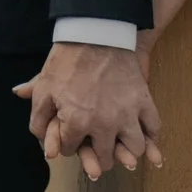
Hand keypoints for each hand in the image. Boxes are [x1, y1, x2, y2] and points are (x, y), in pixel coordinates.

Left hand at [13, 42, 163, 181]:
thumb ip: (38, 119)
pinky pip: (153, 127)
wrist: (97, 32)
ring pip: (134, 149)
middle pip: (105, 158)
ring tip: (121, 149)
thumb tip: (43, 143)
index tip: (68, 137)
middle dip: (97, 158)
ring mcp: (127, 114)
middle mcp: (105, 125)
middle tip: (96, 151)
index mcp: (77, 123)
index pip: (70, 150)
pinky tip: (145, 139)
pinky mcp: (144, 100)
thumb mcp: (44, 87)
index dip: (66, 145)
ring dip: (127, 152)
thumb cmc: (68, 59)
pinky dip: (151, 137)